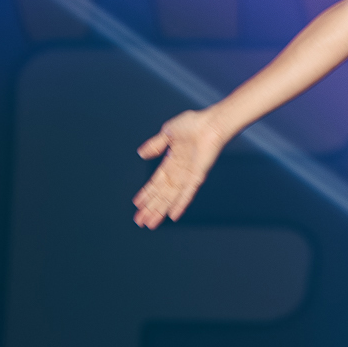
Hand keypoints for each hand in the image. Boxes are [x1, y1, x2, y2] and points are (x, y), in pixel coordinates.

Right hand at [133, 108, 225, 227]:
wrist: (210, 123)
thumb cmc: (193, 124)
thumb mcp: (168, 133)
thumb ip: (155, 145)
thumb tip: (141, 153)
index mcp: (171, 161)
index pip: (156, 182)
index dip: (146, 194)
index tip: (137, 204)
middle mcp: (179, 172)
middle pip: (161, 194)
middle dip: (150, 208)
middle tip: (140, 221)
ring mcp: (188, 176)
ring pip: (171, 198)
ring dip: (160, 210)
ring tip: (150, 223)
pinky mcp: (197, 177)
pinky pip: (187, 194)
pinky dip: (180, 204)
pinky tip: (173, 215)